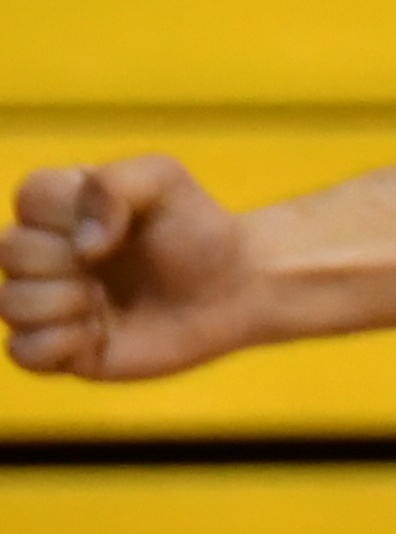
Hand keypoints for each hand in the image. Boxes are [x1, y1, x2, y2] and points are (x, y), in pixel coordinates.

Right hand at [4, 157, 257, 379]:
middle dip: (65, 259)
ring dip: (62, 302)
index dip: (69, 211)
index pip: (28, 197)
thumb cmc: (198, 230)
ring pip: (8, 302)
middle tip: (112, 264)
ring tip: (104, 301)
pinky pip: (22, 352)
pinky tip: (99, 333)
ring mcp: (51, 302)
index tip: (119, 225)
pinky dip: (60, 344)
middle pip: (9, 250)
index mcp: (64, 207)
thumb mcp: (165, 180)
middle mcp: (48, 254)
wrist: (235, 288)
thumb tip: (83, 244)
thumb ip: (115, 183)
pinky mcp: (62, 350)